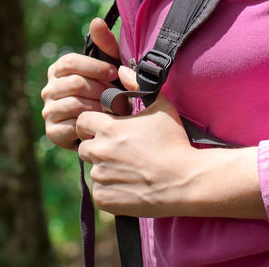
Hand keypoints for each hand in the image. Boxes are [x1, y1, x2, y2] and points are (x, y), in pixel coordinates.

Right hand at [40, 18, 123, 149]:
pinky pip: (71, 125)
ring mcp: (48, 111)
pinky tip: (101, 123)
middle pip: (74, 83)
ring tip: (113, 110)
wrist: (106, 126)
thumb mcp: (109, 67)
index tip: (114, 73)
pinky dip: (90, 124)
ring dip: (98, 107)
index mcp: (58, 70)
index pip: (69, 62)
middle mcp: (49, 89)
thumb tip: (96, 20)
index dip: (94, 66)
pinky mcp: (52, 132)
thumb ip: (104, 44)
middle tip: (117, 95)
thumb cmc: (107, 91)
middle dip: (100, 89)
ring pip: (74, 104)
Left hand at [74, 74, 198, 216]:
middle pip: (85, 147)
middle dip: (98, 147)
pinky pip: (100, 193)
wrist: (186, 181)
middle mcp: (99, 152)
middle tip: (121, 151)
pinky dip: (111, 191)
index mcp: (108, 128)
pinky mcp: (105, 200)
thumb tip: (122, 69)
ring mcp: (101, 177)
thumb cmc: (174, 142)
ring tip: (130, 170)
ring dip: (106, 170)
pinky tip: (131, 186)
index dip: (93, 124)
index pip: (82, 121)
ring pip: (94, 171)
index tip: (107, 129)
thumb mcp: (161, 107)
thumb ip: (137, 84)